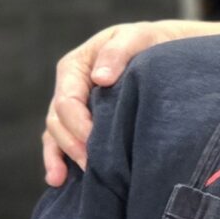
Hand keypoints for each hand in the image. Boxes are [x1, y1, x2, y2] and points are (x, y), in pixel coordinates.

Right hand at [42, 20, 219, 183]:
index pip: (67, 100)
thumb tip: (100, 78)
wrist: (163, 54)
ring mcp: (75, 109)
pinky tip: (58, 180)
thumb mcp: (137, 38)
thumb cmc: (149, 45)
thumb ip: (118, 52)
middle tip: (92, 166)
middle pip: (58, 121)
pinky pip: (61, 144)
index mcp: (76, 68)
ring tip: (63, 179)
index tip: (94, 142)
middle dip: (72, 145)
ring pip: (55, 135)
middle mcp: (70, 89)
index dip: (78, 124)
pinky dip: (58, 161)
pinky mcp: (82, 124)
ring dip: (61, 157)